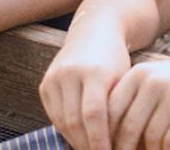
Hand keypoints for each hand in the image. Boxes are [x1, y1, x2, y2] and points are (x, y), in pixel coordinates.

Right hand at [40, 28, 131, 149]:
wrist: (96, 31)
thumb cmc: (118, 62)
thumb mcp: (124, 82)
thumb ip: (120, 110)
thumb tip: (120, 146)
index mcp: (96, 71)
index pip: (94, 115)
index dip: (101, 141)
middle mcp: (71, 72)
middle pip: (75, 121)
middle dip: (88, 145)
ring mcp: (55, 76)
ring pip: (62, 121)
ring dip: (76, 140)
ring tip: (91, 149)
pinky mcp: (45, 83)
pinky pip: (54, 115)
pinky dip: (66, 130)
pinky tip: (79, 138)